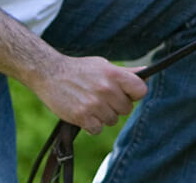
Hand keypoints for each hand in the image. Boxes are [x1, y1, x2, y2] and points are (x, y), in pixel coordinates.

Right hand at [27, 53, 147, 135]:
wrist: (49, 73)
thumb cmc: (79, 69)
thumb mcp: (103, 65)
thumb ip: (125, 72)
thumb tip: (146, 72)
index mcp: (114, 74)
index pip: (141, 90)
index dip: (134, 94)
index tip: (126, 93)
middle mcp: (106, 89)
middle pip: (126, 109)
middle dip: (116, 106)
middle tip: (102, 98)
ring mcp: (94, 104)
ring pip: (112, 120)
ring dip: (103, 116)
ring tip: (90, 104)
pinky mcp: (82, 117)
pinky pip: (97, 129)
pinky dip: (91, 125)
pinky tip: (84, 113)